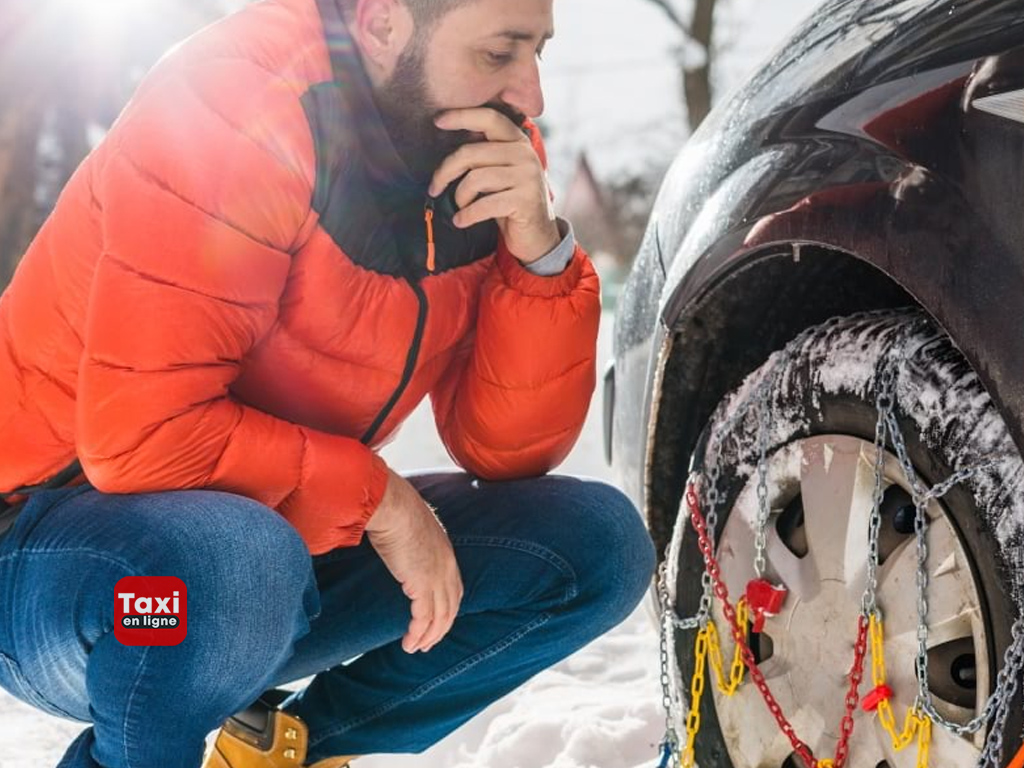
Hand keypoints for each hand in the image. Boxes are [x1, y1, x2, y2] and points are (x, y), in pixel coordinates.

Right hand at [364, 469, 463, 652]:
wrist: (392, 505)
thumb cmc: (394, 508)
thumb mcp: (409, 525)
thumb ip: (409, 538)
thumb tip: (395, 538)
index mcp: (446, 552)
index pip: (454, 588)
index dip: (447, 608)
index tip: (437, 621)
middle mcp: (447, 566)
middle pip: (451, 606)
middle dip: (441, 628)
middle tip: (428, 643)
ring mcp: (438, 576)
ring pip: (440, 617)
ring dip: (428, 636)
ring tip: (415, 648)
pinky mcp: (423, 585)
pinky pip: (424, 618)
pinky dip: (418, 634)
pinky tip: (409, 644)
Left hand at [429, 107, 559, 263]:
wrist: (537, 236)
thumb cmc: (509, 203)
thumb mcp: (500, 174)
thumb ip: (483, 157)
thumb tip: (448, 147)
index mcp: (518, 142)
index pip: (489, 118)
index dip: (462, 116)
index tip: (438, 121)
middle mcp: (525, 154)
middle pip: (471, 153)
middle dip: (446, 172)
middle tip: (435, 187)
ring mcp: (528, 176)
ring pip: (475, 179)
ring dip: (460, 197)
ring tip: (460, 208)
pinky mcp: (526, 200)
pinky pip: (484, 204)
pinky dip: (467, 215)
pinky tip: (461, 221)